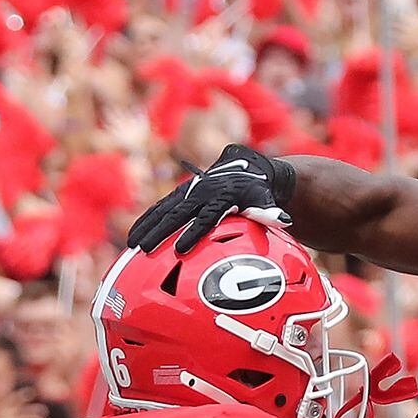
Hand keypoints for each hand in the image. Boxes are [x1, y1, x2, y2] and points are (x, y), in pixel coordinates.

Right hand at [126, 144, 294, 254]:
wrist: (247, 167)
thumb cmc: (259, 191)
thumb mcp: (266, 200)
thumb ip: (270, 211)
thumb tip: (285, 220)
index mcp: (220, 197)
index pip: (205, 219)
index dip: (193, 234)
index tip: (181, 250)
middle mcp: (200, 192)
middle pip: (177, 215)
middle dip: (159, 233)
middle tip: (143, 250)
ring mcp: (188, 192)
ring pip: (163, 211)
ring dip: (146, 227)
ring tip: (132, 246)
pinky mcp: (181, 194)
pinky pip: (160, 208)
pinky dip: (147, 221)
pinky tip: (135, 237)